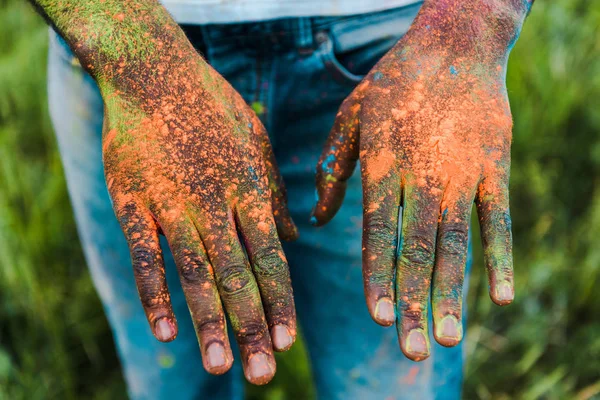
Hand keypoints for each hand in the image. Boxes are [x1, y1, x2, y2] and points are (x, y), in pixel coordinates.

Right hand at [98, 23, 296, 383]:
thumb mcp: (256, 145)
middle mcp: (216, 203)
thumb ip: (274, 193)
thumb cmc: (213, 109)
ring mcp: (174, 203)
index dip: (280, 301)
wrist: (156, 74)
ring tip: (221, 365)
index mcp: (249, 191)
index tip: (289, 342)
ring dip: (209, 321)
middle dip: (252, 326)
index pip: (270, 257)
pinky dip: (155, 293)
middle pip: (238, 274)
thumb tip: (295, 235)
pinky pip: (147, 254)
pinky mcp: (134, 201)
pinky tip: (165, 330)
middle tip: (263, 374)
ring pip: (196, 272)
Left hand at [312, 0, 530, 360]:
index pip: (375, 232)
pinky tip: (500, 296)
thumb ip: (331, 169)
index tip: (379, 318)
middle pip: (415, 249)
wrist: (453, 44)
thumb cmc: (393, 83)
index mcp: (381, 166)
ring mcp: (460, 173)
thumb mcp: (350, 118)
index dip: (378, 275)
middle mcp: (420, 176)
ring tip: (448, 337)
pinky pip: (498, 219)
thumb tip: (313, 220)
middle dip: (414, 301)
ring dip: (452, 293)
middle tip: (412, 350)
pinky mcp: (494, 166)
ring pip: (455, 243)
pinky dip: (500, 257)